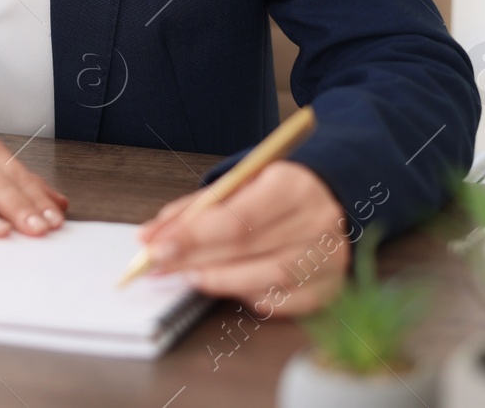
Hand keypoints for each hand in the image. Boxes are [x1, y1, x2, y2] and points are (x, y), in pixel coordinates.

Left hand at [136, 162, 349, 315]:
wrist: (332, 200)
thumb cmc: (276, 191)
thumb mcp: (240, 183)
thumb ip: (197, 207)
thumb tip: (152, 235)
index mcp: (293, 186)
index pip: (236, 218)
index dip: (192, 236)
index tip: (156, 246)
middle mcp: (316, 223)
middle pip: (246, 249)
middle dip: (193, 258)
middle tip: (159, 264)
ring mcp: (327, 260)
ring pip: (262, 280)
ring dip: (216, 280)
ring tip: (188, 275)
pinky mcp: (328, 289)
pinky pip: (279, 302)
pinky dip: (246, 296)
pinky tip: (226, 284)